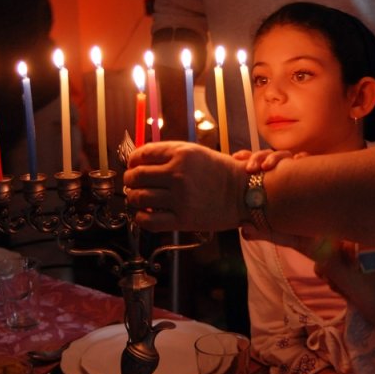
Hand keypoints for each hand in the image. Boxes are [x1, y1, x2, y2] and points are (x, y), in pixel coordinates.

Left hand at [124, 141, 246, 231]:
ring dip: (133, 199)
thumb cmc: (222, 173)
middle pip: (136, 176)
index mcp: (181, 154)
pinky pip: (149, 220)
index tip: (133, 166)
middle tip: (132, 184)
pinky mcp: (183, 219)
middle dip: (129, 180)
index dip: (132, 161)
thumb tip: (142, 160)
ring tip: (138, 199)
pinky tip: (145, 214)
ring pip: (138, 197)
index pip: (142, 154)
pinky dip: (141, 218)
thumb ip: (170, 154)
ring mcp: (180, 197)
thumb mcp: (197, 153)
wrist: (245, 194)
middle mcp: (178, 174)